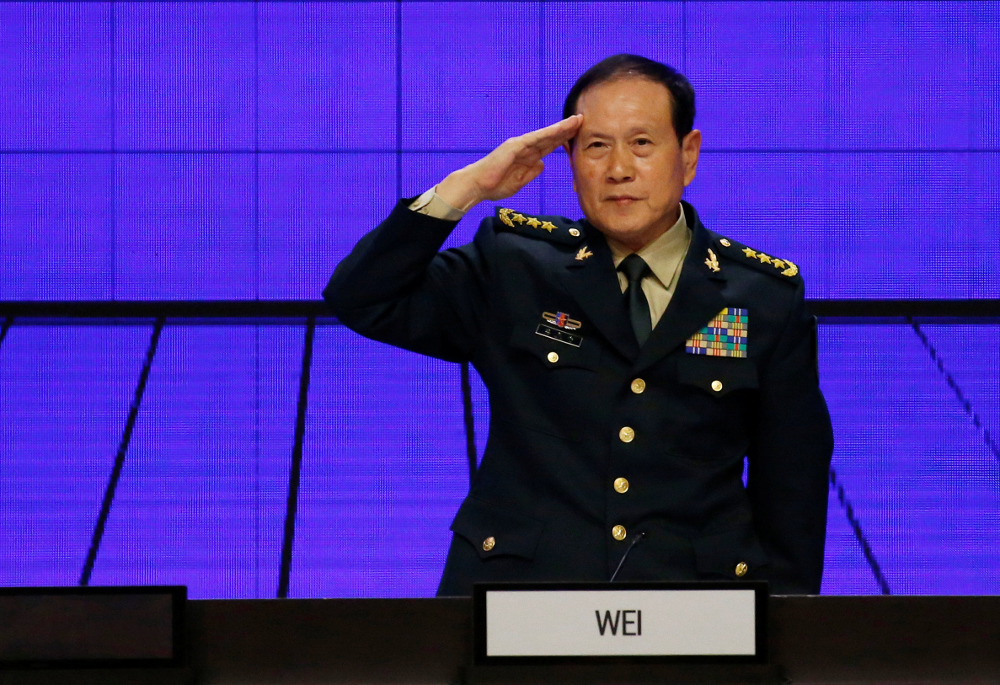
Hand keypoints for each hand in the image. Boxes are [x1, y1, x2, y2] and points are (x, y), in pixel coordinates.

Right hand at [436, 115, 582, 210]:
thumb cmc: (496, 185)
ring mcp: (520, 145)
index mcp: (528, 156)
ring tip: (577, 120)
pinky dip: (547, 133)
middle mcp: (525, 147)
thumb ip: (532, 172)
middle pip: (550, 137)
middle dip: (567, 129)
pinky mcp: (514, 146)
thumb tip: (542, 164)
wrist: (478, 186)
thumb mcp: (520, 181)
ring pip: (545, 135)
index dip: (564, 139)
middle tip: (584, 120)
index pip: (550, 146)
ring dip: (561, 128)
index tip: (580, 134)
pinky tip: (560, 129)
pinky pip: (534, 139)